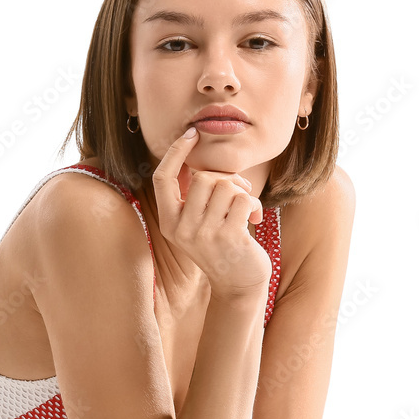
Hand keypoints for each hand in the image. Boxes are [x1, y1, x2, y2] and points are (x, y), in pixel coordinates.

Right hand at [151, 128, 271, 298]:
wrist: (239, 284)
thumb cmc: (222, 246)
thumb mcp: (198, 223)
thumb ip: (194, 196)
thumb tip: (194, 154)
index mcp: (170, 223)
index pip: (162, 178)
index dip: (175, 152)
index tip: (191, 134)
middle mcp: (182, 230)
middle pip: (202, 177)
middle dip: (226, 179)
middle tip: (239, 193)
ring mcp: (205, 235)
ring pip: (224, 186)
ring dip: (242, 192)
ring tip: (247, 209)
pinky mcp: (230, 238)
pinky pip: (243, 200)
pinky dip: (255, 205)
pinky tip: (256, 220)